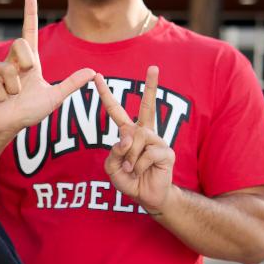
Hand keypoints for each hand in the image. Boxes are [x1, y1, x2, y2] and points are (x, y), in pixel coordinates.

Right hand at [0, 0, 94, 140]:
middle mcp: (13, 61)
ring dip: (13, 88)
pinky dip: (0, 93)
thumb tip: (93, 72)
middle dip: (26, 61)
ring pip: (7, 68)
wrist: (8, 125)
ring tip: (11, 97)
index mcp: (30, 61)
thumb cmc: (29, 111)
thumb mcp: (54, 98)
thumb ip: (71, 84)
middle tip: (25, 81)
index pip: (29, 31)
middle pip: (20, 43)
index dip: (30, 13)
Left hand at [94, 66, 174, 214]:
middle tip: (154, 66)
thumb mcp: (112, 167)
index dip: (106, 95)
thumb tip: (128, 139)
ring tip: (131, 169)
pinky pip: (146, 154)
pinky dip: (138, 166)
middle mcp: (144, 133)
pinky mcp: (166, 151)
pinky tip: (141, 171)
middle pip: (149, 106)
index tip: (98, 77)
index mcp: (129, 133)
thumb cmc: (129, 179)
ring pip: (137, 139)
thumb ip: (114, 152)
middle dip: (152, 86)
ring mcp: (157, 140)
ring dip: (129, 157)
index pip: (116, 110)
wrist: (147, 196)